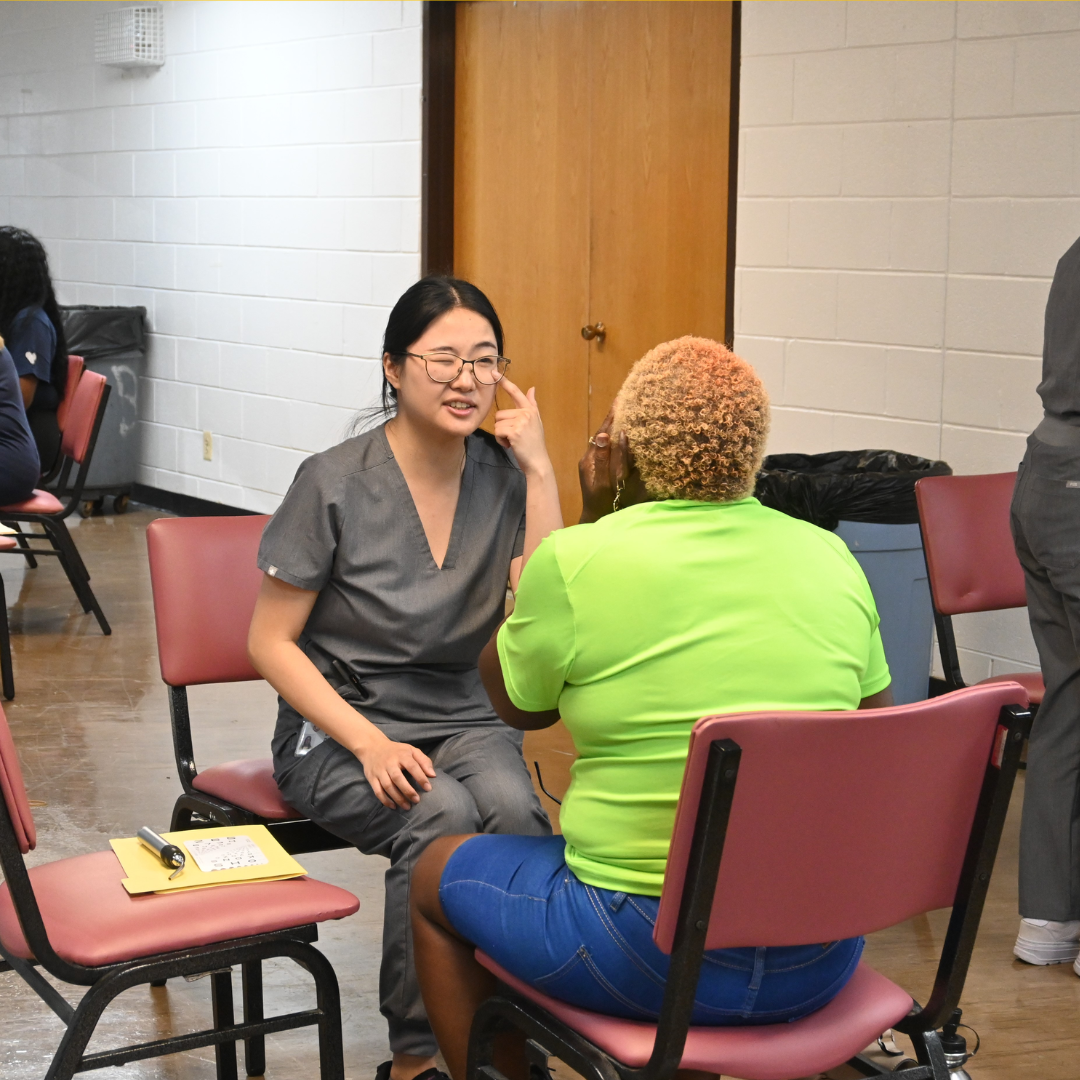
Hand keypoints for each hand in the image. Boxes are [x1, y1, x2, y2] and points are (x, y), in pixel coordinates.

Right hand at [354, 733, 436, 809]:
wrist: (372, 747)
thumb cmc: (396, 751)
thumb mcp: (411, 750)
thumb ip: (424, 761)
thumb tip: (433, 775)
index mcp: (401, 755)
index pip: (412, 766)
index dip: (421, 778)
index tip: (428, 788)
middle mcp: (389, 763)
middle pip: (398, 778)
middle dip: (408, 791)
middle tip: (417, 800)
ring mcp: (379, 771)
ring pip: (388, 786)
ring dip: (398, 798)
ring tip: (407, 807)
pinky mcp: (371, 778)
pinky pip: (378, 791)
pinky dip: (385, 800)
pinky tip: (393, 806)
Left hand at [494, 378, 552, 478]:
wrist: (538, 462)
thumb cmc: (534, 444)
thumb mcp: (535, 422)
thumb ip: (532, 405)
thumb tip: (532, 388)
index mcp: (530, 410)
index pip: (515, 392)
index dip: (504, 382)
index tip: (494, 373)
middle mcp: (526, 413)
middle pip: (500, 414)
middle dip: (503, 427)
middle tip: (515, 437)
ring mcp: (521, 422)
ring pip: (497, 424)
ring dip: (501, 435)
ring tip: (514, 441)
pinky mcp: (514, 432)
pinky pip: (498, 432)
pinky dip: (501, 441)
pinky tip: (511, 445)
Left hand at [579, 406, 650, 523]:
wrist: (596, 520)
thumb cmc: (600, 503)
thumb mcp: (602, 481)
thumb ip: (604, 459)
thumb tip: (604, 434)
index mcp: (590, 459)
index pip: (601, 432)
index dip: (611, 417)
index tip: (618, 401)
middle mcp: (592, 458)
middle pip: (604, 433)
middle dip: (614, 418)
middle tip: (623, 402)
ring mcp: (597, 464)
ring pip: (608, 441)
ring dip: (616, 427)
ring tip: (625, 413)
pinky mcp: (605, 471)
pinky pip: (612, 451)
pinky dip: (620, 441)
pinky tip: (627, 435)